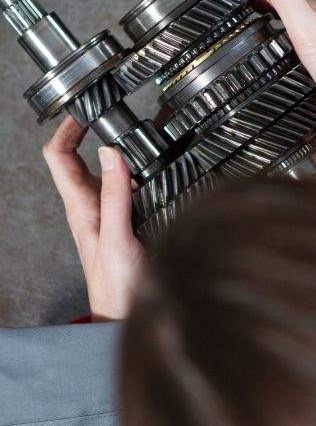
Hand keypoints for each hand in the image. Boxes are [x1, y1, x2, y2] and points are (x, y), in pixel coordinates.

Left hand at [43, 116, 144, 320]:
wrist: (126, 315)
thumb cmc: (117, 287)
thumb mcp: (118, 237)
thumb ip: (115, 196)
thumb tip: (111, 154)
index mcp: (80, 207)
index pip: (59, 156)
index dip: (67, 129)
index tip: (84, 110)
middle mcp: (89, 207)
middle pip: (77, 159)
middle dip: (87, 132)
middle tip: (107, 113)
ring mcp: (104, 214)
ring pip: (100, 171)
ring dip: (111, 150)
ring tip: (130, 134)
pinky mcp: (121, 221)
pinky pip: (120, 187)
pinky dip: (130, 171)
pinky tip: (146, 170)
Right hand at [241, 0, 315, 165]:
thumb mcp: (308, 25)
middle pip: (282, 29)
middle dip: (257, 29)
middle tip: (233, 26)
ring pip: (285, 61)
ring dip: (266, 61)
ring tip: (242, 58)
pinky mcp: (314, 99)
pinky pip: (289, 91)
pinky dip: (276, 90)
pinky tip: (266, 92)